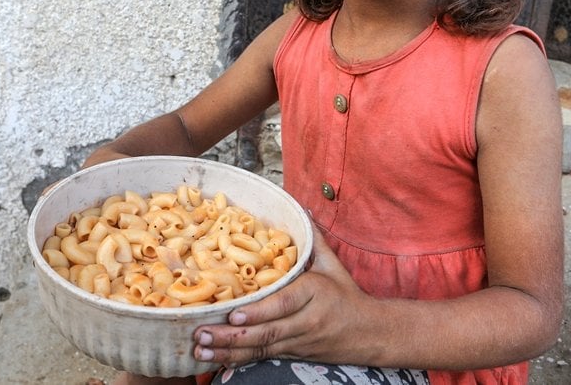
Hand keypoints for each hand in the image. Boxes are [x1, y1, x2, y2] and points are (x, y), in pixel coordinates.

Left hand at [192, 232, 375, 365]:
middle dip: (232, 335)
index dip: (259, 312)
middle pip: (267, 331)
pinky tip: (215, 361)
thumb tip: (300, 209)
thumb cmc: (347, 296)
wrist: (371, 333)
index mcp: (315, 293)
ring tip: (200, 350)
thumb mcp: (333, 265)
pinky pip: (263, 359)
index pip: (284, 304)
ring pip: (261, 349)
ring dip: (228, 351)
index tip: (234, 314)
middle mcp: (306, 320)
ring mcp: (299, 342)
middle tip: (201, 334)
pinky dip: (238, 361)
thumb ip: (313, 239)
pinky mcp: (293, 355)